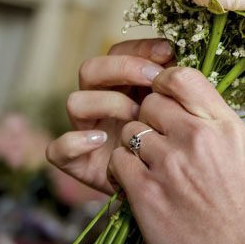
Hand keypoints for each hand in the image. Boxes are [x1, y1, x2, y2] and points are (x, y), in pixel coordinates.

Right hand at [47, 38, 174, 192]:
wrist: (176, 196)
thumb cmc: (182, 151)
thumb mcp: (186, 114)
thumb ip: (183, 88)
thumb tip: (184, 59)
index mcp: (125, 88)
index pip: (120, 52)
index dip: (139, 48)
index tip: (167, 52)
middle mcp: (101, 104)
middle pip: (91, 70)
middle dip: (122, 68)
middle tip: (153, 79)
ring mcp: (87, 131)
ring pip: (75, 102)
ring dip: (107, 103)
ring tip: (136, 117)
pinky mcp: (78, 163)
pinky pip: (58, 148)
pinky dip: (75, 141)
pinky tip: (103, 140)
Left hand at [108, 66, 244, 243]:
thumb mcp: (243, 156)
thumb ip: (214, 124)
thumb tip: (184, 103)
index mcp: (226, 126)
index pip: (182, 76)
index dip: (164, 85)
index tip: (164, 103)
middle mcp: (198, 138)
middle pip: (150, 103)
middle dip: (149, 123)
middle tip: (160, 149)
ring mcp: (170, 164)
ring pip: (130, 132)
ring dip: (135, 152)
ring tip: (156, 176)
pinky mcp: (145, 192)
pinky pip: (117, 162)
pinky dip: (124, 175)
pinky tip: (144, 191)